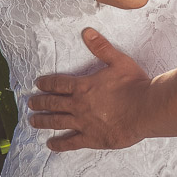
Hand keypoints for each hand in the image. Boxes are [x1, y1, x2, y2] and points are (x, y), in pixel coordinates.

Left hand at [28, 28, 149, 150]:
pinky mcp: (91, 138)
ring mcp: (83, 123)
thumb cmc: (134, 85)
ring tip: (33, 121)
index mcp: (84, 86)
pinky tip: (51, 144)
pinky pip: (71, 142)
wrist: (146, 109)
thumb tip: (87, 32)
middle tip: (31, 103)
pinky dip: (59, 144)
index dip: (47, 83)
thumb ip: (101, 47)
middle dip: (40, 102)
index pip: (59, 84)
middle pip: (53, 104)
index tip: (38, 84)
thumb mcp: (119, 61)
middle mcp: (79, 105)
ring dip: (43, 121)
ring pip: (57, 122)